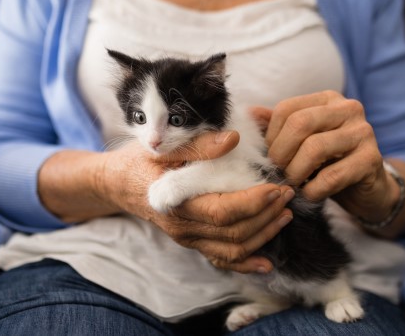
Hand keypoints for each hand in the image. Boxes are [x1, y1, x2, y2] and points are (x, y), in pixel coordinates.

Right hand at [101, 131, 294, 273]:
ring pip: (232, 249)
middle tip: (287, 194)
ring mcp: (188, 238)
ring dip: (263, 234)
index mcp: (177, 203)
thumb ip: (199, 144)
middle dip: (266, 216)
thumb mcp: (163, 145)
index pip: (223, 212)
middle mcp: (183, 227)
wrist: (117, 183)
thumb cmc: (139, 160)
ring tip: (285, 214)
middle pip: (234, 233)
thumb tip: (233, 140)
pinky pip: (221, 259)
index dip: (254, 203)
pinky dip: (246, 263)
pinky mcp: (192, 241)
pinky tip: (267, 263)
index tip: (276, 187)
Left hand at [253, 91, 397, 224]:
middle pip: (300, 124)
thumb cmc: (328, 163)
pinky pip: (332, 176)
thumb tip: (248, 113)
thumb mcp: (302, 142)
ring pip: (315, 148)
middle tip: (277, 173)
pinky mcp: (371, 159)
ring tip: (292, 184)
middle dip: (281, 154)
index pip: (286, 109)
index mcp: (327, 99)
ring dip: (296, 172)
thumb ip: (278, 127)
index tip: (269, 158)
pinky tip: (310, 195)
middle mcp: (348, 109)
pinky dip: (313, 190)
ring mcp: (363, 132)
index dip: (270, 137)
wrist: (367, 190)